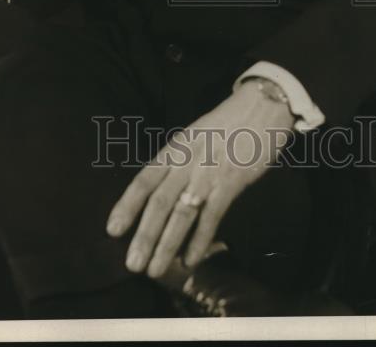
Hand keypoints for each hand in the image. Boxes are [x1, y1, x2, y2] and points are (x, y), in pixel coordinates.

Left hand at [105, 79, 294, 278]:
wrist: (263, 106)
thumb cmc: (228, 124)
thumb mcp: (196, 136)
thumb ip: (180, 162)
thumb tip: (163, 195)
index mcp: (176, 148)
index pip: (144, 179)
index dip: (127, 205)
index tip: (112, 230)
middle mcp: (187, 161)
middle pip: (159, 201)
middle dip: (144, 235)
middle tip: (132, 264)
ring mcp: (208, 172)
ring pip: (182, 213)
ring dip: (167, 244)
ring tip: (155, 270)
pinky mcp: (231, 182)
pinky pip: (211, 216)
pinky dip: (199, 240)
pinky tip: (190, 260)